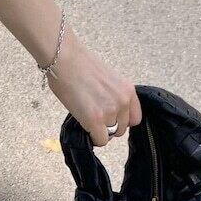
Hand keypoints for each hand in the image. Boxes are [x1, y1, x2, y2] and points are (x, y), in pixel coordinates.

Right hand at [48, 27, 140, 146]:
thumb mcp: (109, 80)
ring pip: (109, 135)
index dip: (122, 121)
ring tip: (86, 117)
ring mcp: (110, 112)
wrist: (65, 59)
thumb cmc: (80, 65)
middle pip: (121, 129)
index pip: (135, 119)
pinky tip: (84, 126)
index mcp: (128, 90)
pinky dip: (93, 138)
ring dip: (98, 130)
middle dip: (109, 126)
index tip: (111, 119)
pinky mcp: (95, 120)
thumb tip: (109, 113)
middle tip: (95, 118)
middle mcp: (123, 102)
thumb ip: (114, 96)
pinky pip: (100, 140)